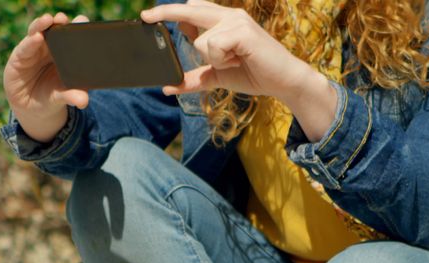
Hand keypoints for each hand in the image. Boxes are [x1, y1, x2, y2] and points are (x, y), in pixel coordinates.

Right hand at [3, 13, 89, 142]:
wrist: (30, 108)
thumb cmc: (51, 95)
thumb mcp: (62, 96)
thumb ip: (72, 95)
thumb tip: (83, 101)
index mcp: (63, 52)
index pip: (70, 35)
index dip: (75, 26)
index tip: (81, 21)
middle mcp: (48, 47)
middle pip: (53, 29)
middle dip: (58, 22)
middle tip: (62, 18)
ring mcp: (33, 49)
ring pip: (37, 32)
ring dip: (42, 25)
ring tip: (48, 20)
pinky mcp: (19, 57)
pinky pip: (25, 47)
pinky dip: (30, 42)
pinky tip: (36, 38)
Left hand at [140, 0, 310, 99]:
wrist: (284, 81)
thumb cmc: (254, 74)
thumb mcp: (217, 77)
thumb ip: (195, 78)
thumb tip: (169, 86)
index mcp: (224, 21)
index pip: (193, 10)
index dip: (172, 12)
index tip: (148, 16)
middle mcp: (230, 16)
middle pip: (190, 10)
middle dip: (166, 13)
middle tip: (144, 17)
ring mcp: (236, 21)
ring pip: (201, 40)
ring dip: (214, 59)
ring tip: (235, 62)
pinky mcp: (242, 31)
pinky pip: (213, 46)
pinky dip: (222, 60)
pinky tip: (239, 60)